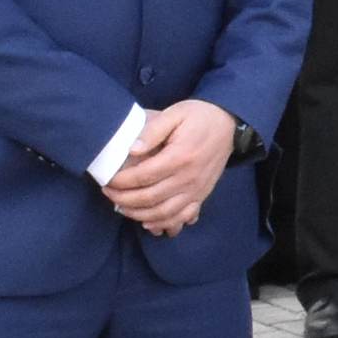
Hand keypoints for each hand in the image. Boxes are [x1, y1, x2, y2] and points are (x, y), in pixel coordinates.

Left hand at [103, 100, 235, 236]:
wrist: (229, 124)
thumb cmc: (199, 116)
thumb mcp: (174, 113)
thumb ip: (152, 130)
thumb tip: (132, 150)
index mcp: (180, 156)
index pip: (143, 176)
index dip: (121, 182)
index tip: (107, 180)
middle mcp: (189, 178)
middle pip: (150, 198)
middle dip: (124, 199)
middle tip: (108, 194)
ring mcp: (197, 190)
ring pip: (163, 213)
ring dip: (139, 215)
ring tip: (122, 208)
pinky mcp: (202, 196)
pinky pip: (181, 217)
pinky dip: (164, 224)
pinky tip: (148, 223)